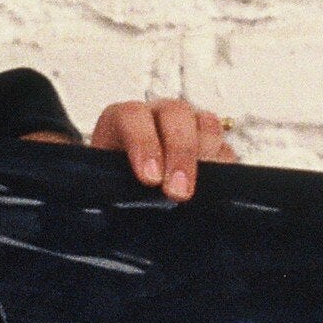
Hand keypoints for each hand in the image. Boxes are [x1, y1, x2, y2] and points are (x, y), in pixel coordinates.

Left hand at [86, 100, 234, 201]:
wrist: (124, 189)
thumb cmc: (109, 185)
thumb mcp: (98, 183)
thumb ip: (101, 187)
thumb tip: (105, 209)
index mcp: (122, 119)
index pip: (132, 116)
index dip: (142, 143)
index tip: (148, 179)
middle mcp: (156, 115)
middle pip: (175, 114)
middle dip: (179, 153)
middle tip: (177, 192)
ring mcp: (187, 127)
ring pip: (204, 123)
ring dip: (204, 155)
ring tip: (198, 190)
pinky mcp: (210, 147)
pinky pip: (225, 147)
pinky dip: (224, 165)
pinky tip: (217, 186)